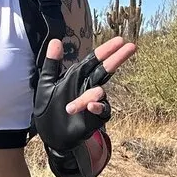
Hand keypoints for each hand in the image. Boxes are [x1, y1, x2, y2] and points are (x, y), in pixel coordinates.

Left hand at [33, 35, 135, 150]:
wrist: (50, 136)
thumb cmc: (48, 108)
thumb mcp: (45, 84)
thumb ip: (51, 64)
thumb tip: (56, 40)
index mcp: (76, 77)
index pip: (94, 60)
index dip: (106, 50)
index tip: (120, 40)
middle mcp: (87, 87)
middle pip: (105, 70)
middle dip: (117, 59)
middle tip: (131, 47)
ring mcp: (93, 102)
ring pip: (99, 92)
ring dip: (90, 95)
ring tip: (71, 107)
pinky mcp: (95, 117)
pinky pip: (102, 110)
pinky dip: (97, 107)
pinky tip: (91, 106)